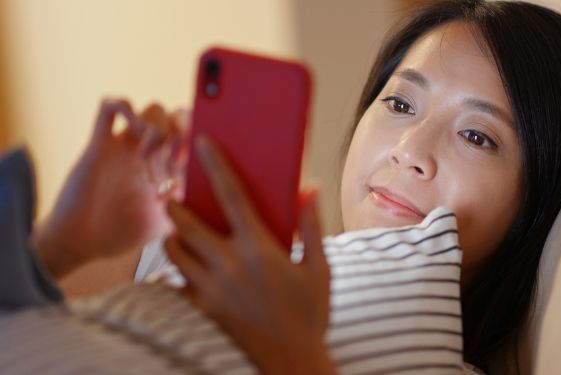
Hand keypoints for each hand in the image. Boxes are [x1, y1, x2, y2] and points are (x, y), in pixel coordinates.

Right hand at [35, 98, 189, 278]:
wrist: (83, 242)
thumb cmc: (123, 235)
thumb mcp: (166, 225)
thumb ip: (189, 211)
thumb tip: (212, 200)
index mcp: (171, 169)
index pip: (196, 138)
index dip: (198, 141)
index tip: (190, 162)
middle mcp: (153, 153)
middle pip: (178, 117)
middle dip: (181, 128)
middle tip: (172, 155)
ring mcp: (127, 146)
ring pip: (151, 109)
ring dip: (156, 123)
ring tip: (146, 152)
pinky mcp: (99, 144)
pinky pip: (109, 107)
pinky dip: (122, 106)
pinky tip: (129, 126)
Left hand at [164, 137, 334, 373]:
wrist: (290, 362)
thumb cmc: (309, 315)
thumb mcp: (320, 269)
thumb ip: (312, 228)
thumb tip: (310, 191)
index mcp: (258, 249)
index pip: (232, 196)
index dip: (215, 166)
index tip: (202, 143)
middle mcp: (228, 265)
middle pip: (185, 223)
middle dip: (176, 205)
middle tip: (177, 197)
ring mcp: (211, 289)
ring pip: (172, 251)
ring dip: (173, 236)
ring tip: (181, 231)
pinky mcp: (202, 308)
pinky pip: (176, 282)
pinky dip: (176, 270)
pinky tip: (189, 267)